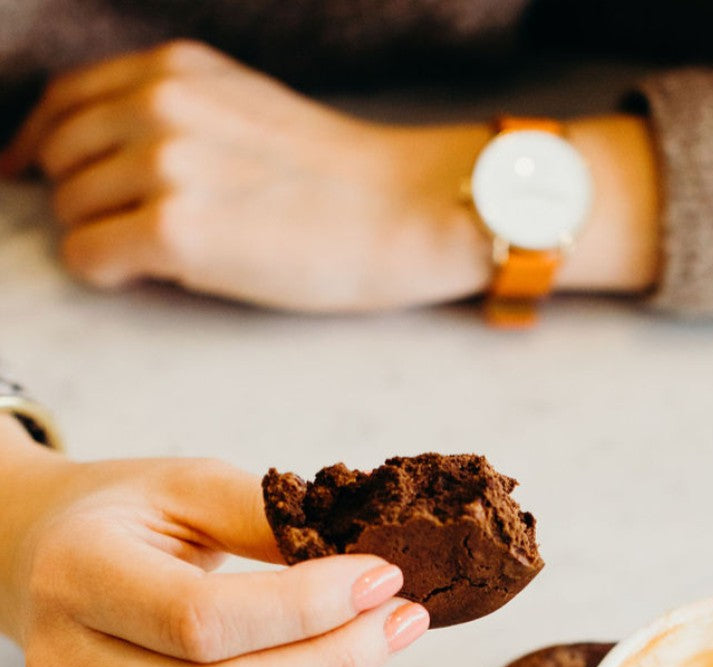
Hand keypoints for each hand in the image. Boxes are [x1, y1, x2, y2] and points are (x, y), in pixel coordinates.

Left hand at [0, 40, 490, 310]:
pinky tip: (142, 276)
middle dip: (78, 196)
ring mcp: (165, 164)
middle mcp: (159, 104)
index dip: (46, 145)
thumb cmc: (338, 179)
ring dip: (96, 235)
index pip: (67, 99)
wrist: (401, 212)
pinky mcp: (176, 228)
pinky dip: (102, 270)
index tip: (38, 177)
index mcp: (176, 71)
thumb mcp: (246, 110)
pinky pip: (88, 254)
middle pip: (60, 155)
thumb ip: (177, 114)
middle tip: (117, 231)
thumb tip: (115, 157)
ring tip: (149, 257)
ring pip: (70, 206)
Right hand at [0, 422, 428, 666]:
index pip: (203, 620)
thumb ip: (268, 516)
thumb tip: (364, 563)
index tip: (383, 578)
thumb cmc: (129, 521)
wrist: (41, 564)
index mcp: (78, 577)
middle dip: (340, 660)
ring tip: (341, 647)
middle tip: (402, 619)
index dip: (310, 607)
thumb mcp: (191, 487)